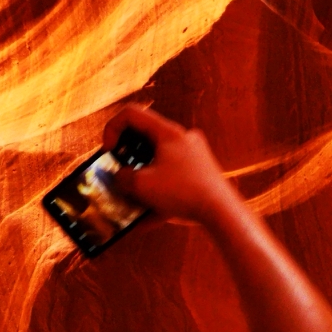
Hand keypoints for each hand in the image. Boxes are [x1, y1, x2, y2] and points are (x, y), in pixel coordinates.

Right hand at [101, 104, 238, 225]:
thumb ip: (122, 177)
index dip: (112, 129)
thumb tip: (121, 177)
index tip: (109, 152)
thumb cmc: (183, 193)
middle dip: (126, 155)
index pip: (131, 114)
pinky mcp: (201, 174)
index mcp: (168, 132)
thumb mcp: (141, 185)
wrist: (222, 212)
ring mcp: (194, 156)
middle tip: (119, 172)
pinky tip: (147, 218)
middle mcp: (183, 138)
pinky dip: (158, 192)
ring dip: (141, 176)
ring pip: (158, 160)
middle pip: (145, 137)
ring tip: (131, 198)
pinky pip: (172, 178)